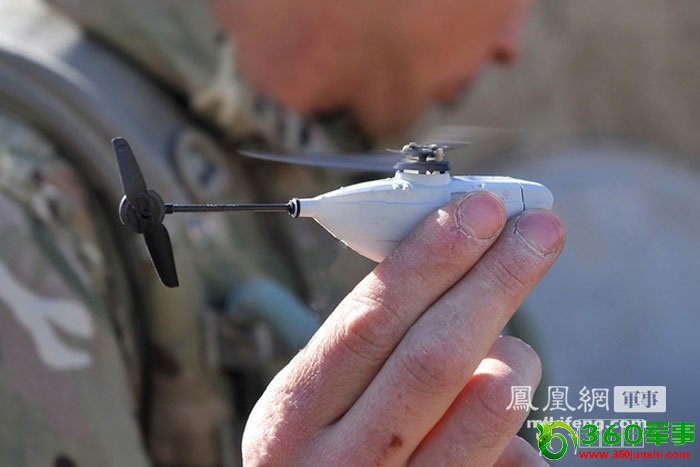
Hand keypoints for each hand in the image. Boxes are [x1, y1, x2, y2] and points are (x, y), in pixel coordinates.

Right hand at [243, 191, 564, 465]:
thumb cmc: (323, 452)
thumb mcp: (314, 405)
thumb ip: (368, 352)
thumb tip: (462, 277)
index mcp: (293, 416)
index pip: (368, 322)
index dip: (430, 259)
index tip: (479, 208)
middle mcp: (340, 464)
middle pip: (433, 357)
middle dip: (494, 281)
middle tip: (540, 230)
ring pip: (487, 407)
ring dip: (516, 358)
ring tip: (516, 349)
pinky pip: (515, 459)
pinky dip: (521, 430)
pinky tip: (495, 426)